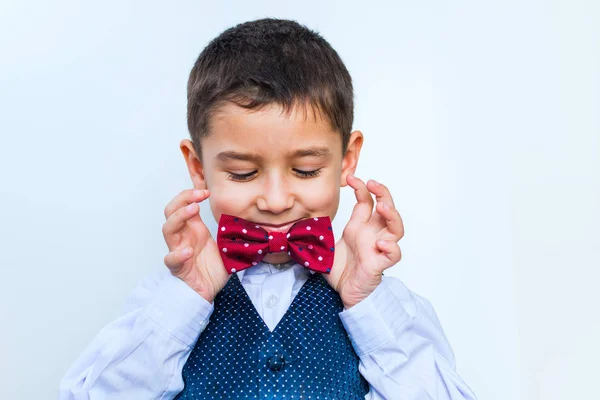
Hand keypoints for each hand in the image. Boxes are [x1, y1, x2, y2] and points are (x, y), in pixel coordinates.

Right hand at [162, 189, 228, 302]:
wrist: (207, 291)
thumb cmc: (212, 268)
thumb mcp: (226, 244)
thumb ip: (232, 231)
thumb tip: (251, 220)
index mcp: (193, 229)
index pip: (184, 205)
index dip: (191, 194)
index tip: (206, 191)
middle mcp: (183, 236)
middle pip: (170, 212)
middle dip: (182, 200)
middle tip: (198, 197)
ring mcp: (178, 250)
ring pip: (168, 230)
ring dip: (178, 217)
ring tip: (192, 210)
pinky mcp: (178, 268)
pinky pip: (171, 259)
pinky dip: (178, 254)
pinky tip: (188, 251)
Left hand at [325, 175, 404, 308]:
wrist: (343, 293)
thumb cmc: (340, 269)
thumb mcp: (327, 243)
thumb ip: (321, 230)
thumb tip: (301, 220)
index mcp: (360, 227)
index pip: (367, 201)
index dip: (362, 187)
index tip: (351, 177)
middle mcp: (372, 234)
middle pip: (387, 209)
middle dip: (383, 193)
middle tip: (373, 184)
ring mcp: (378, 248)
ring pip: (396, 228)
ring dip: (392, 215)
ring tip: (383, 207)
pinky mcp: (379, 264)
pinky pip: (394, 255)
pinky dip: (391, 247)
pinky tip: (381, 243)